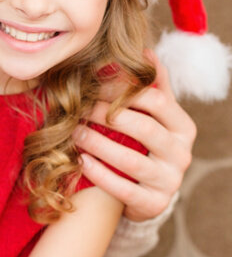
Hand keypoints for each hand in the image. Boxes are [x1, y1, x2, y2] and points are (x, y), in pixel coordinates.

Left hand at [73, 54, 195, 221]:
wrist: (147, 194)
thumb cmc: (145, 146)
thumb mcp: (153, 117)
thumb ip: (152, 86)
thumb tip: (144, 51)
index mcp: (183, 128)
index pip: (157, 101)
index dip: (123, 91)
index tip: (94, 85)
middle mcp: (182, 154)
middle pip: (143, 129)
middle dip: (107, 116)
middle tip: (79, 108)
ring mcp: (170, 182)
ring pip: (131, 160)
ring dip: (98, 144)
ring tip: (74, 133)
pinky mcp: (154, 204)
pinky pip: (123, 188)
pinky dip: (99, 174)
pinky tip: (80, 162)